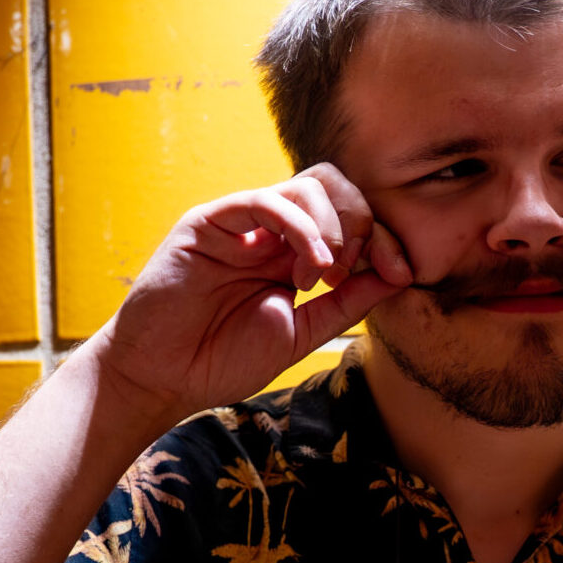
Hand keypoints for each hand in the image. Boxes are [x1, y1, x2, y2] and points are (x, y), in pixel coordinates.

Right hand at [85, 164, 411, 425]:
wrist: (161, 377)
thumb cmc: (221, 360)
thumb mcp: (301, 333)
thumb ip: (345, 303)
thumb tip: (398, 275)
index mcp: (294, 255)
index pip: (351, 218)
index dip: (383, 238)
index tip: (401, 272)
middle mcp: (270, 232)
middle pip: (334, 187)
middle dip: (362, 222)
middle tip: (352, 270)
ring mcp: (241, 223)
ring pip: (307, 185)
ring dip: (331, 227)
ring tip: (321, 275)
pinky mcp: (211, 221)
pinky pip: (265, 200)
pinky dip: (300, 225)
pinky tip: (310, 264)